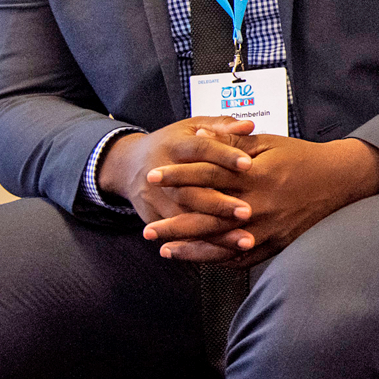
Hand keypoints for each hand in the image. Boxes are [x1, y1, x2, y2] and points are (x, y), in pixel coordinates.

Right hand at [98, 118, 258, 255]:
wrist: (129, 165)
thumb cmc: (173, 144)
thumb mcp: (194, 127)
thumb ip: (222, 126)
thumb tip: (248, 126)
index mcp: (175, 146)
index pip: (201, 150)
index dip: (225, 156)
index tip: (249, 164)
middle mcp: (161, 174)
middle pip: (191, 191)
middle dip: (220, 203)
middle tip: (248, 211)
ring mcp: (156, 200)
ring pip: (186, 219)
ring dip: (215, 232)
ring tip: (245, 239)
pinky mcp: (154, 218)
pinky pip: (179, 237)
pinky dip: (202, 247)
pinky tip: (225, 252)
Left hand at [141, 135, 378, 264]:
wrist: (342, 180)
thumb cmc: (304, 157)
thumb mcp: (269, 143)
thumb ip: (233, 141)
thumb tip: (198, 136)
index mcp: (255, 174)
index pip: (208, 175)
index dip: (178, 176)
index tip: (152, 178)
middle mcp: (259, 204)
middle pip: (208, 216)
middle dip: (175, 224)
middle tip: (146, 230)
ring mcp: (268, 227)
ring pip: (221, 242)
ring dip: (191, 247)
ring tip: (164, 249)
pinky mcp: (276, 242)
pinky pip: (242, 257)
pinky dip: (218, 260)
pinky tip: (199, 260)